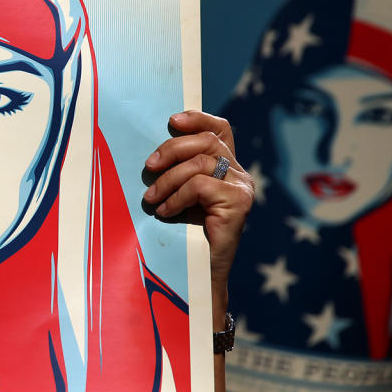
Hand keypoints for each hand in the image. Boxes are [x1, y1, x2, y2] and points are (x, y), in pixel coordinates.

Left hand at [142, 110, 254, 304]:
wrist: (199, 273)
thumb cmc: (184, 233)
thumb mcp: (178, 193)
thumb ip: (177, 170)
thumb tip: (151, 151)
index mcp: (226, 167)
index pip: (219, 129)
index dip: (198, 118)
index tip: (171, 120)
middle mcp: (240, 174)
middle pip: (207, 141)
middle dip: (172, 149)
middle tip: (148, 166)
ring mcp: (243, 188)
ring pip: (201, 163)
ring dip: (168, 179)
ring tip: (151, 198)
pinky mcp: (240, 203)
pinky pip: (201, 185)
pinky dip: (177, 196)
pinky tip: (165, 211)